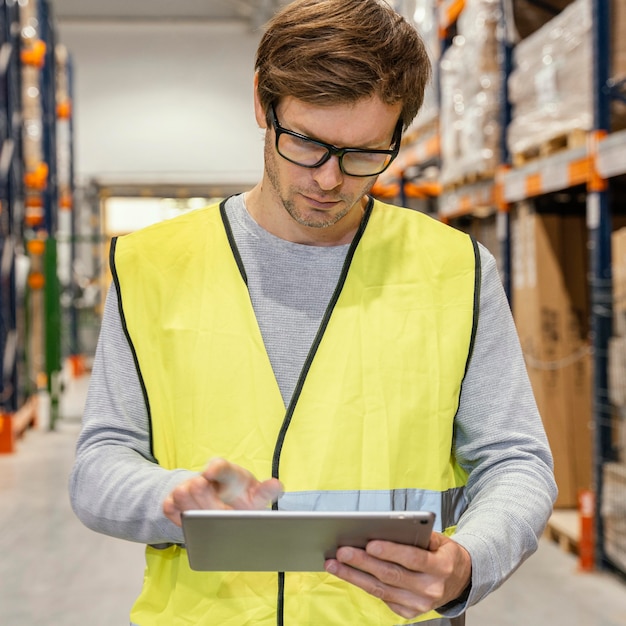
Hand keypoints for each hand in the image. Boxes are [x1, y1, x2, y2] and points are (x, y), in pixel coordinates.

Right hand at [163, 457, 282, 525]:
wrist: (223, 500)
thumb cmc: (243, 497)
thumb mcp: (256, 495)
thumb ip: (266, 491)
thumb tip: (277, 485)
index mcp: (229, 474)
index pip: (221, 466)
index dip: (216, 468)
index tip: (210, 472)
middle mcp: (207, 477)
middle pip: (198, 485)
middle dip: (207, 504)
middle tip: (219, 516)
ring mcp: (188, 486)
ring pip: (181, 493)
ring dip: (192, 509)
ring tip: (207, 520)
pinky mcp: (174, 500)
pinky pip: (169, 507)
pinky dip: (178, 517)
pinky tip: (193, 524)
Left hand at [324, 532, 470, 619]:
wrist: (459, 581)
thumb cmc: (442, 554)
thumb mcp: (438, 539)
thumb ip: (416, 534)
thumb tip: (386, 526)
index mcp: (441, 567)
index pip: (412, 559)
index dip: (391, 551)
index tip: (369, 543)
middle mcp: (431, 589)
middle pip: (391, 575)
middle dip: (363, 562)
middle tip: (342, 551)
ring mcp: (420, 605)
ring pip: (381, 590)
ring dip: (354, 576)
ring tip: (334, 563)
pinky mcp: (409, 613)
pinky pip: (382, 598)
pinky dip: (363, 585)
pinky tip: (348, 574)